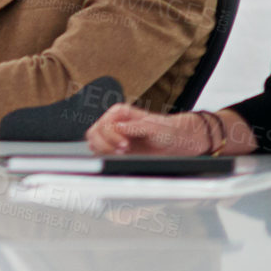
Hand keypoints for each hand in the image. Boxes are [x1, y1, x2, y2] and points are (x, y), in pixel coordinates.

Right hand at [84, 103, 208, 155]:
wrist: (176, 141)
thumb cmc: (166, 130)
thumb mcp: (153, 127)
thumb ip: (135, 126)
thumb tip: (118, 127)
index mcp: (119, 113)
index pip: (103, 124)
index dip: (111, 136)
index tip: (125, 145)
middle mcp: (113, 122)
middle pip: (94, 133)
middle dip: (105, 144)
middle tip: (122, 151)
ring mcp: (113, 135)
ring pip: (93, 142)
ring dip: (104, 150)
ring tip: (121, 154)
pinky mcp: (116, 147)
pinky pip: (100, 151)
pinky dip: (105, 155)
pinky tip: (119, 157)